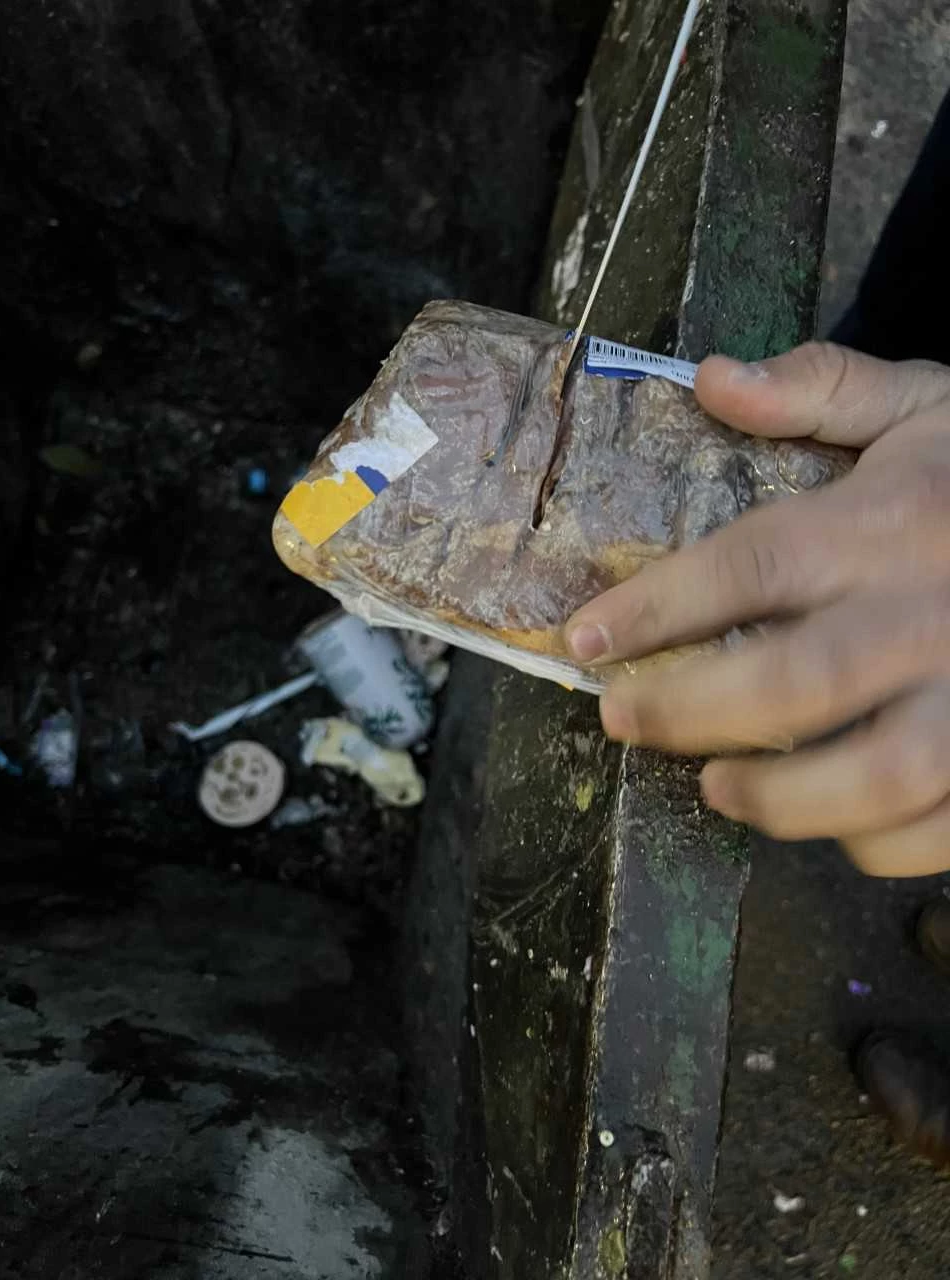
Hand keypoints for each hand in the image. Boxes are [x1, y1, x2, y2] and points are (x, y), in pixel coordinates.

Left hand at [565, 343, 949, 876]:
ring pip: (872, 777)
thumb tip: (711, 379)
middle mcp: (930, 611)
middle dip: (686, 712)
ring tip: (715, 787)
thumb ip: (823, 387)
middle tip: (621, 719)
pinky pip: (939, 827)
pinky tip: (829, 820)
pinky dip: (875, 842)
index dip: (656, 607)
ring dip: (776, 798)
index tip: (586, 636)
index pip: (751, 565)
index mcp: (891, 521)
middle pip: (791, 681)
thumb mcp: (929, 403)